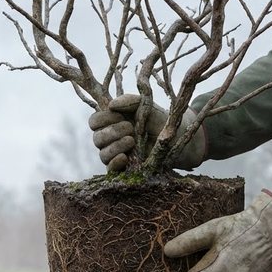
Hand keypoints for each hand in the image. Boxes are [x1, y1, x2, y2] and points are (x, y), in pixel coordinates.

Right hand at [87, 94, 206, 172]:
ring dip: (115, 146)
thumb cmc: (159, 119)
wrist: (177, 137)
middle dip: (112, 132)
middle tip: (130, 127)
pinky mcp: (124, 168)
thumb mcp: (145, 106)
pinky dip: (115, 163)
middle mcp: (111, 139)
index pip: (94, 122)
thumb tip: (110, 106)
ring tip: (132, 140)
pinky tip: (125, 157)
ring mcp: (116, 155)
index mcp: (112, 122)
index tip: (118, 115)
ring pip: (102, 154)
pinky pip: (110, 170)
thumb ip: (128, 101)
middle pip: (96, 138)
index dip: (102, 119)